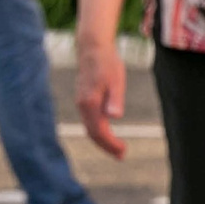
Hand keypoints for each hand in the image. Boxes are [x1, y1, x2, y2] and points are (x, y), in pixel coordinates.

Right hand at [76, 37, 130, 159]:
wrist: (93, 48)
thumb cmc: (107, 63)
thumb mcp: (116, 81)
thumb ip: (115, 99)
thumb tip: (114, 117)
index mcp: (90, 103)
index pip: (99, 131)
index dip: (110, 144)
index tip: (123, 152)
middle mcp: (82, 105)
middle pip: (92, 133)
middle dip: (107, 146)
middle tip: (122, 156)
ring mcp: (81, 103)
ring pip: (90, 128)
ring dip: (102, 140)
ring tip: (117, 149)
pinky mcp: (84, 99)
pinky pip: (89, 121)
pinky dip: (98, 130)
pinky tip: (108, 132)